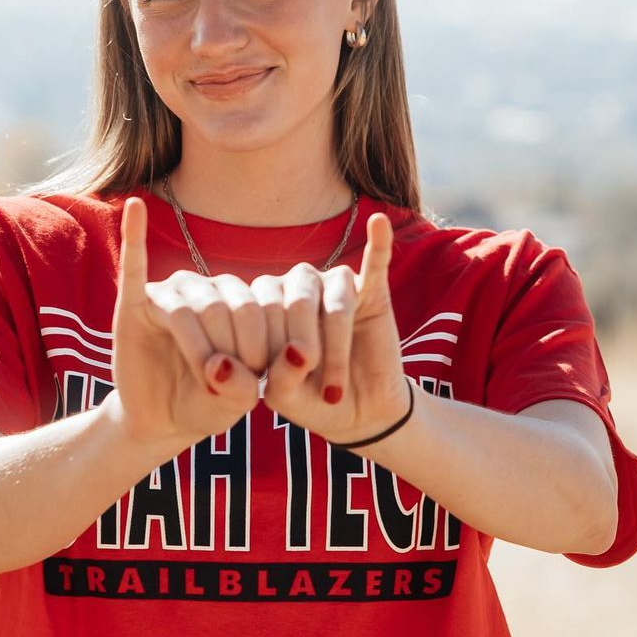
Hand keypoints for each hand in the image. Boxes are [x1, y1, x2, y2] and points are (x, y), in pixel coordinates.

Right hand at [110, 197, 263, 447]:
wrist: (162, 420)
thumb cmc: (207, 404)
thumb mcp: (237, 403)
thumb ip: (245, 388)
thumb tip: (221, 367)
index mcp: (241, 301)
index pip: (258, 310)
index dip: (262, 351)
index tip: (260, 388)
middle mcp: (207, 288)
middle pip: (226, 309)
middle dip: (231, 353)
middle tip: (226, 389)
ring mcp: (170, 293)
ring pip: (190, 311)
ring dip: (199, 350)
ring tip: (204, 380)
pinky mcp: (134, 304)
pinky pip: (134, 265)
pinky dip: (135, 235)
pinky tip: (135, 208)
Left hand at [259, 212, 408, 446]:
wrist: (358, 414)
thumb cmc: (310, 401)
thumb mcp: (285, 398)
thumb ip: (280, 376)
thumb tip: (297, 352)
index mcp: (265, 306)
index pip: (259, 310)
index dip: (269, 351)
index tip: (279, 393)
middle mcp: (296, 288)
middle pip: (296, 301)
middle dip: (306, 350)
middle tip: (318, 393)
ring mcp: (333, 288)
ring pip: (333, 300)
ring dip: (335, 347)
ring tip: (335, 388)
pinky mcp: (372, 293)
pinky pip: (374, 264)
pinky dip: (377, 244)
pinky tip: (377, 222)